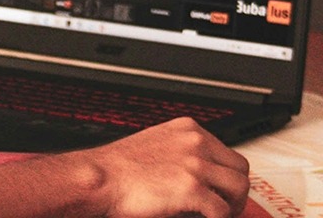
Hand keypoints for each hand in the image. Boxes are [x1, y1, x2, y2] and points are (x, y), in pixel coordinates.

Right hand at [68, 117, 249, 217]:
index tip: (220, 188)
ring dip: (231, 206)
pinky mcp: (192, 188)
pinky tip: (201, 217)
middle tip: (225, 204)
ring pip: (239, 189)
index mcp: (186, 129)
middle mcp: (195, 142)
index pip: (226, 152)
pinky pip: (222, 210)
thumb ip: (181, 151)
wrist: (99, 178)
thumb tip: (200, 172)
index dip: (226, 175)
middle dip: (235, 190)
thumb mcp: (155, 144)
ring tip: (216, 214)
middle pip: (240, 169)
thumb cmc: (118, 167)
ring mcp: (195, 164)